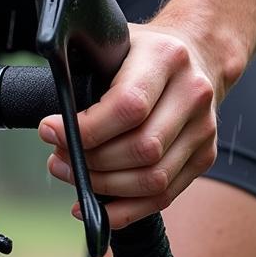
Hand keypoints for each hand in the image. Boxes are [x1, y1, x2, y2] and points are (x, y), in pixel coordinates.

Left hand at [38, 23, 222, 228]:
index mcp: (166, 59)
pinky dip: (125, 210)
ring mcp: (203, 129)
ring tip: (72, 175)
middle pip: (141, 149)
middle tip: (58, 159)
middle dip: (89, 162)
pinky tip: (98, 207)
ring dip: (103, 187)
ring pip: (152, 179)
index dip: (85, 129)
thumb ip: (83, 77)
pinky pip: (164, 196)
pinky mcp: (205, 156)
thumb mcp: (113, 46)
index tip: (51, 132)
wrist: (200, 54)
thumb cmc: (144, 54)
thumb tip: (50, 127)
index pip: (128, 107)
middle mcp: (192, 94)